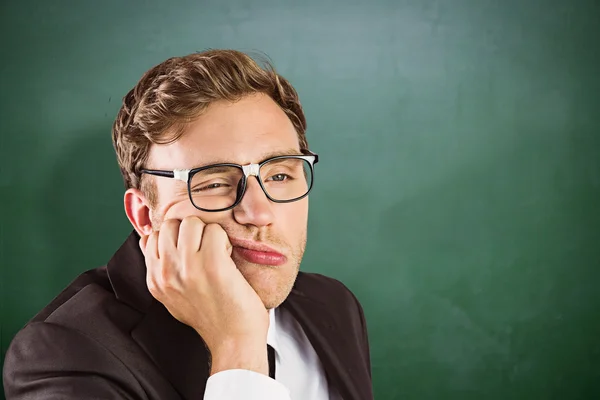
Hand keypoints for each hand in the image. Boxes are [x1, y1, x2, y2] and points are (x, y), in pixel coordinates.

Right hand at [140, 216, 269, 375]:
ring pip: (191, 222)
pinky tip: (228, 258)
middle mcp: (166, 273)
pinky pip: (215, 231)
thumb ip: (160, 269)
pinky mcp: (212, 264)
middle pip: (169, 224)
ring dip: (208, 232)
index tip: (190, 250)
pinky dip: (225, 240)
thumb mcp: (173, 296)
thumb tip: (147, 240)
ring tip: (217, 252)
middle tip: (205, 249)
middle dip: (190, 230)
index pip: (150, 237)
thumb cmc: (211, 317)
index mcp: (155, 280)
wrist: (233, 340)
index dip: (174, 236)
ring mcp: (188, 267)